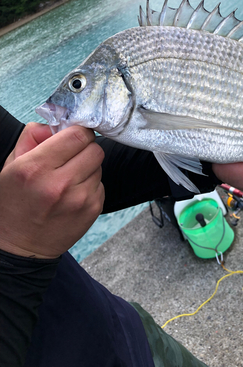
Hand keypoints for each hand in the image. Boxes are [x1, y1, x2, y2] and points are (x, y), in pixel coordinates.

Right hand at [0, 123, 104, 258]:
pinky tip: (72, 194)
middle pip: (95, 148)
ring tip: (68, 178)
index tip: (73, 136)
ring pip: (99, 165)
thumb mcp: (12, 164)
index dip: (77, 132)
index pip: (77, 135)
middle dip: (84, 148)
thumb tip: (56, 124)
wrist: (18, 248)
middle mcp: (60, 183)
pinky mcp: (92, 210)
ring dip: (87, 167)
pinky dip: (90, 184)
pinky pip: (101, 184)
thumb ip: (33, 136)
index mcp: (36, 168)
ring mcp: (79, 199)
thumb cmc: (13, 203)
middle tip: (71, 156)